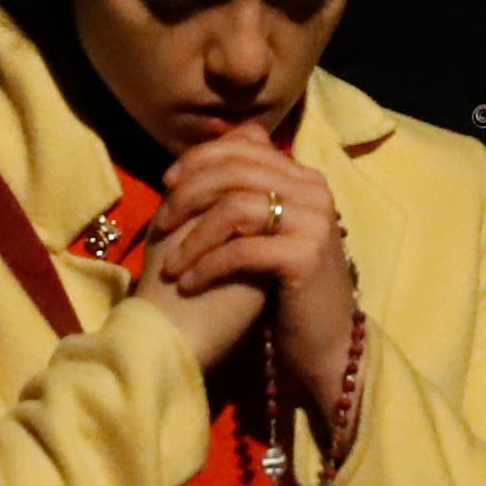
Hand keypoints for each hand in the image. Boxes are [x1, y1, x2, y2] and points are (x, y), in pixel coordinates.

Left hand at [149, 128, 361, 445]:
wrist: (324, 342)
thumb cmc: (284, 287)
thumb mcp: (265, 231)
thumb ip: (242, 194)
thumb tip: (196, 163)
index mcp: (304, 177)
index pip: (246, 144)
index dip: (200, 158)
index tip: (167, 185)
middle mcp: (314, 191)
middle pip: (236, 171)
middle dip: (189, 195)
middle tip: (161, 226)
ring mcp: (314, 222)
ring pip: (236, 207)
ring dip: (194, 236)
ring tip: (172, 264)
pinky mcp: (306, 257)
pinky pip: (242, 250)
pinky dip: (208, 265)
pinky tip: (189, 284)